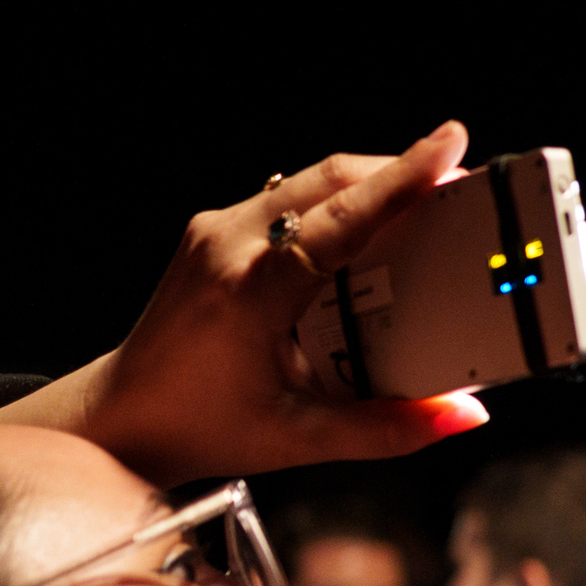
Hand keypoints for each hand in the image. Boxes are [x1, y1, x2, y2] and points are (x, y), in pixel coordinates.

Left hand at [0, 122, 489, 485]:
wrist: (122, 417)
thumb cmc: (202, 427)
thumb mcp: (302, 438)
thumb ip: (390, 428)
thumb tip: (464, 414)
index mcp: (250, 292)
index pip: (337, 219)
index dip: (399, 180)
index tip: (448, 146)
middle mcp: (227, 245)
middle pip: (329, 181)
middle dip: (399, 172)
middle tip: (460, 183)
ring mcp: (215, 230)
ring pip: (308, 181)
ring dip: (368, 184)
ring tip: (423, 204)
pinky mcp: (214, 231)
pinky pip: (287, 198)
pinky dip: (336, 202)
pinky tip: (365, 228)